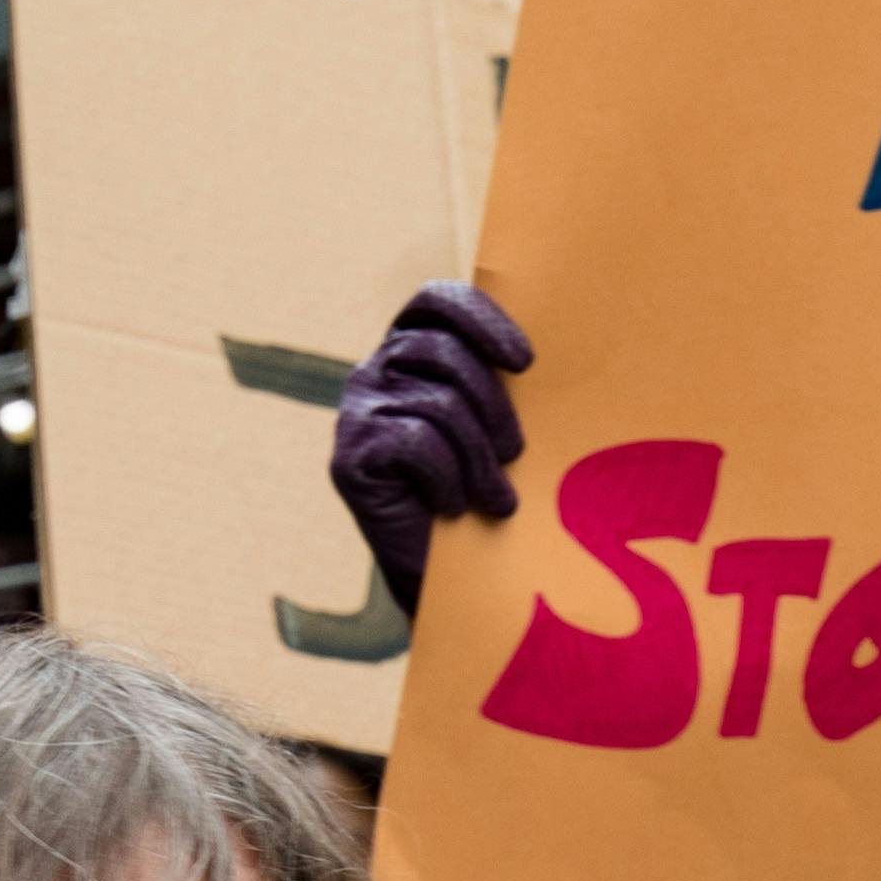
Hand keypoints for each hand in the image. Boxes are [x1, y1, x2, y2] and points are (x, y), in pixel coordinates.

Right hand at [328, 282, 533, 614]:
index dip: (480, 318)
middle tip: (515, 454)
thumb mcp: (492, 424)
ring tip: (497, 498)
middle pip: (443, 353)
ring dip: (479, 457)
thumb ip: (496, 379)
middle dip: (492, 404)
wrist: (446, 578)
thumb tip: (531, 353)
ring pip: (438, 403)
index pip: (434, 302)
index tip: (524, 362)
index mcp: (408, 353)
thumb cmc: (480, 494)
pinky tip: (454, 508)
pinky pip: (419, 444)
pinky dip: (449, 480)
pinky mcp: (349, 458)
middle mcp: (373, 373)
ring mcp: (356, 414)